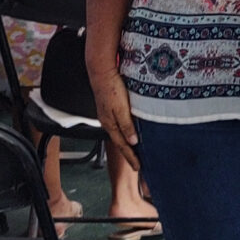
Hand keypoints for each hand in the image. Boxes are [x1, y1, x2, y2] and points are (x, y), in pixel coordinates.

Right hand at [86, 49, 140, 173]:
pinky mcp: (110, 108)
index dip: (131, 157)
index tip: (138, 167)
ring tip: (136, 152)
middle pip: (120, 142)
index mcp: (110, 124)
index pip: (122, 145)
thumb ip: (126, 125)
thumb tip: (133, 142)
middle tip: (137, 164)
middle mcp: (108, 121)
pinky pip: (119, 125)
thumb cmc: (111, 88)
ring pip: (119, 134)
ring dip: (128, 144)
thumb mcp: (121, 108)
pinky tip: (130, 132)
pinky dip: (125, 133)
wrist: (101, 71)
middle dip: (129, 154)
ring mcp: (108, 115)